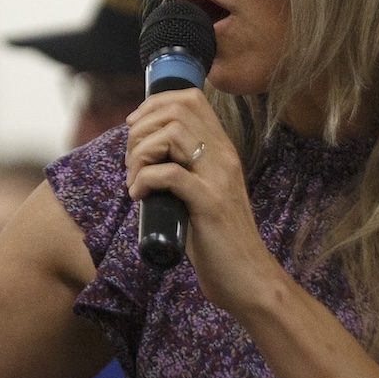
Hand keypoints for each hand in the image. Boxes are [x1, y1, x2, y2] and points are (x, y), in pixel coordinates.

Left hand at [123, 88, 281, 313]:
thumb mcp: (203, 194)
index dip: (154, 104)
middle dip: (141, 129)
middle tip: (131, 162)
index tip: (135, 128)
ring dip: (140, 154)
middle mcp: (223, 156)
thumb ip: (185, 172)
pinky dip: (144, 180)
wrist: (247, 278)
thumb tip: (144, 158)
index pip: (191, 99)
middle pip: (176, 110)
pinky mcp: (208, 203)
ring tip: (134, 180)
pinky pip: (168, 174)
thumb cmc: (218, 240)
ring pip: (170, 135)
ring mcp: (218, 178)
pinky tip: (139, 196)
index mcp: (223, 150)